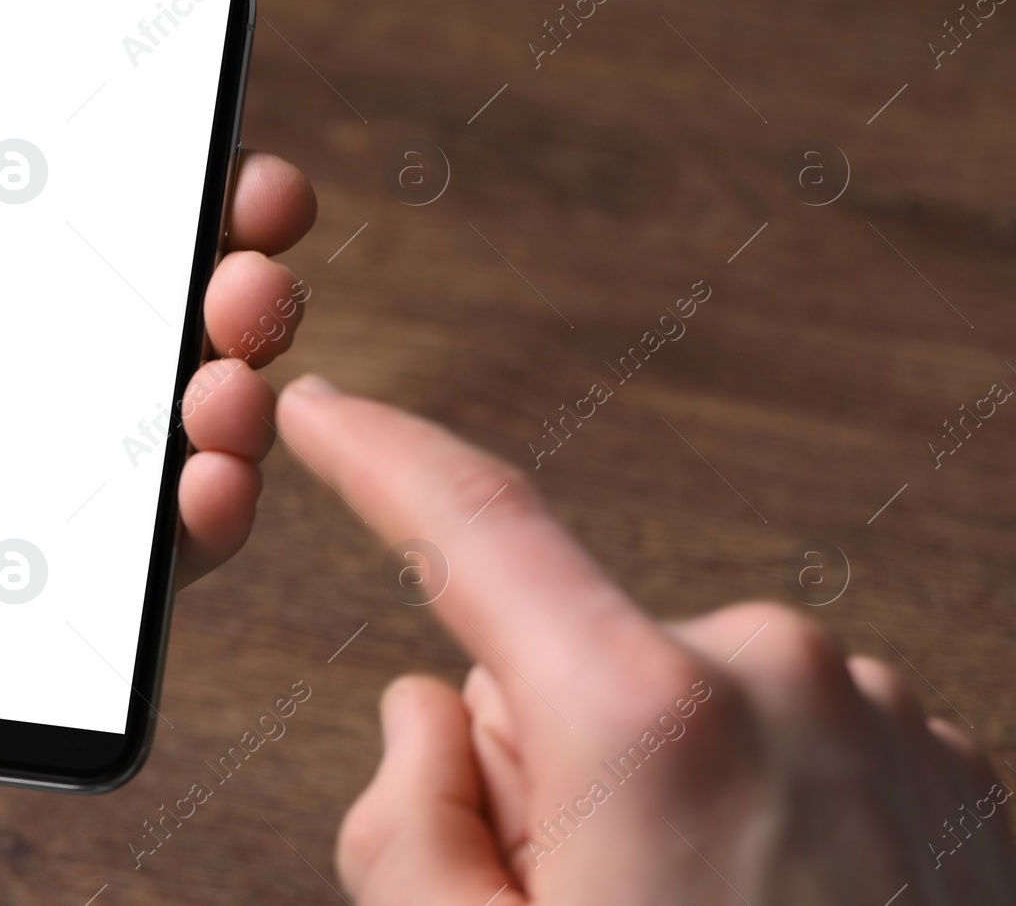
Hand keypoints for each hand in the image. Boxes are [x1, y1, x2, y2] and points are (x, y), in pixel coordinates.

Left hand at [0, 0, 313, 901]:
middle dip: (232, 287)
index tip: (237, 171)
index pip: (67, 226)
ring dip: (234, 399)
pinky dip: (200, 529)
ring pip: (159, 441)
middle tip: (257, 274)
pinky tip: (210, 493)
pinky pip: (133, 571)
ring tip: (232, 384)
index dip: (171, 191)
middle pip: (141, 327)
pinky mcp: (5, 610)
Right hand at [277, 377, 1015, 904]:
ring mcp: (880, 713)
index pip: (478, 531)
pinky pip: (782, 731)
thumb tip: (426, 703)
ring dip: (649, 786)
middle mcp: (778, 676)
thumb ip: (405, 817)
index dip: (383, 462)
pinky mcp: (943, 756)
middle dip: (541, 752)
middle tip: (573, 898)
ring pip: (677, 696)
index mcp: (650, 720)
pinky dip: (746, 799)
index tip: (327, 411)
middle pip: (571, 655)